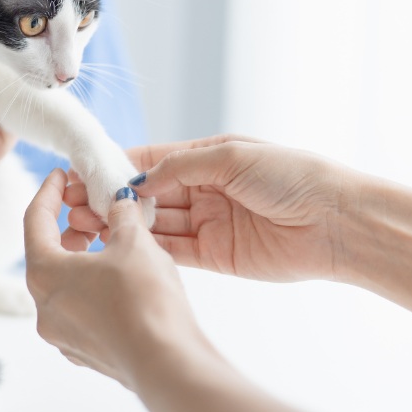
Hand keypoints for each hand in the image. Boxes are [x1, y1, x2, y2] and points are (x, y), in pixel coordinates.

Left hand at [24, 169, 213, 389]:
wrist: (166, 364)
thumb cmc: (143, 299)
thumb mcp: (134, 241)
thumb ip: (121, 214)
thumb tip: (119, 200)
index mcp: (44, 274)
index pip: (35, 220)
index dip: (49, 192)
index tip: (60, 175)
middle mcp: (44, 307)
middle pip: (47, 254)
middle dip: (70, 227)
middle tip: (93, 210)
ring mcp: (62, 334)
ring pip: (64, 284)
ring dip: (82, 258)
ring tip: (112, 243)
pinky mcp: (85, 351)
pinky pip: (81, 309)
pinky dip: (93, 287)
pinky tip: (122, 278)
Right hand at [66, 135, 349, 282]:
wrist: (336, 222)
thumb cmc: (292, 176)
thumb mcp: (231, 156)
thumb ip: (180, 166)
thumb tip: (139, 180)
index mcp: (207, 158)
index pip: (151, 160)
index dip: (118, 166)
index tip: (84, 172)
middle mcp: (203, 190)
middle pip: (147, 194)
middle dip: (112, 198)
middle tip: (74, 203)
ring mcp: (208, 223)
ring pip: (154, 223)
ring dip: (123, 224)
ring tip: (88, 224)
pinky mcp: (215, 255)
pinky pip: (173, 250)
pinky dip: (147, 248)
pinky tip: (120, 245)